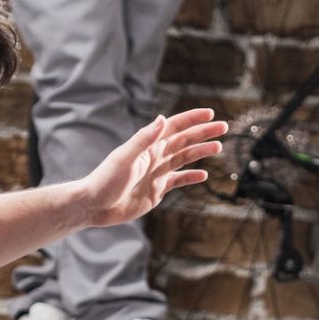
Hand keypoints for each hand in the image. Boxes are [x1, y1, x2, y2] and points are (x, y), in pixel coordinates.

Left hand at [83, 109, 227, 226]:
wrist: (94, 206)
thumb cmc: (105, 180)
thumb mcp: (125, 158)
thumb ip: (144, 139)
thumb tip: (162, 119)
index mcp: (148, 146)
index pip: (174, 128)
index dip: (192, 119)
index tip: (210, 114)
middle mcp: (154, 157)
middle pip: (184, 141)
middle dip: (203, 133)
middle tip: (223, 127)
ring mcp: (156, 173)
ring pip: (184, 159)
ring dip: (200, 152)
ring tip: (218, 147)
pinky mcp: (156, 190)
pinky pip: (178, 180)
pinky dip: (191, 177)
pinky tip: (203, 175)